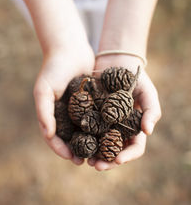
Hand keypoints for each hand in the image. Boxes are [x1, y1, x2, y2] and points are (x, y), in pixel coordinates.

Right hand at [33, 40, 94, 164]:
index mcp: (52, 114)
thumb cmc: (53, 68)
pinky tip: (111, 133)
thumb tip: (49, 135)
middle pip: (72, 137)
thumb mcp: (43, 89)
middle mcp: (66, 113)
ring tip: (102, 152)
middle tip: (89, 161)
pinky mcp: (93, 100)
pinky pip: (97, 116)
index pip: (55, 138)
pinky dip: (102, 126)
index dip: (62, 150)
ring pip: (86, 129)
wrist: (70, 49)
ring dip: (92, 142)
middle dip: (79, 150)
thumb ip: (43, 111)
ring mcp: (80, 107)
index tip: (72, 158)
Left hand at [87, 54, 160, 170]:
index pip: (134, 147)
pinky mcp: (89, 113)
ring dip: (91, 153)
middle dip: (105, 160)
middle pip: (113, 150)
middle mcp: (118, 128)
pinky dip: (81, 136)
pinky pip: (85, 128)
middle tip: (95, 165)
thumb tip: (149, 132)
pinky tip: (74, 141)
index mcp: (133, 127)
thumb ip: (151, 110)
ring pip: (97, 143)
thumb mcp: (147, 92)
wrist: (116, 61)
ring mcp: (103, 122)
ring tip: (83, 158)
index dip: (127, 156)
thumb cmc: (135, 77)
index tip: (117, 160)